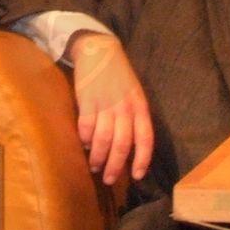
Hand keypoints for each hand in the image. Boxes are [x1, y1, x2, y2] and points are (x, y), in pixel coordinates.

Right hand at [68, 31, 152, 184]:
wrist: (100, 50)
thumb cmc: (119, 77)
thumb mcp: (135, 95)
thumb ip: (135, 118)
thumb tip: (130, 147)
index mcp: (140, 107)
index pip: (145, 139)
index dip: (142, 160)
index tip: (136, 176)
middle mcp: (125, 108)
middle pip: (122, 145)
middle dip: (115, 166)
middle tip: (108, 179)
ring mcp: (105, 104)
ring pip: (103, 139)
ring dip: (97, 157)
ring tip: (94, 166)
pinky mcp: (87, 100)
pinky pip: (86, 127)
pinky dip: (84, 139)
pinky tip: (83, 145)